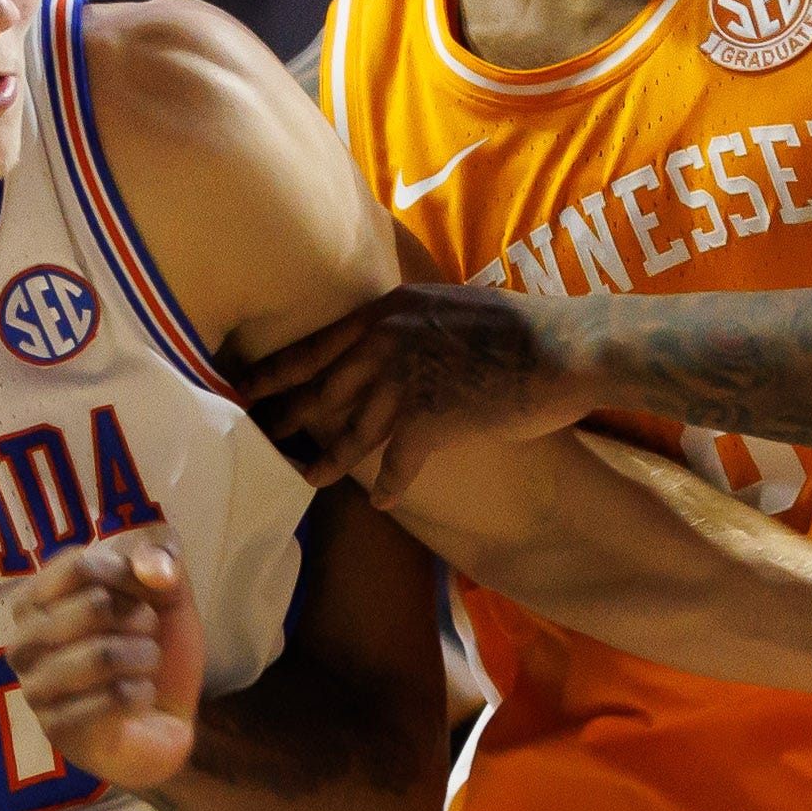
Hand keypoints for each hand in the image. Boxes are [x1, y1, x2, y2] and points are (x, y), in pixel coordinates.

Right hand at [11, 535, 209, 791]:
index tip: (147, 591)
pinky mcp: (56, 729)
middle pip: (95, 606)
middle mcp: (23, 641)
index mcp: (36, 598)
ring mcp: (34, 688)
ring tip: (145, 665)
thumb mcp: (166, 592)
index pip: (80, 565)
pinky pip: (112, 698)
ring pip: (104, 655)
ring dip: (144, 658)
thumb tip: (151, 569)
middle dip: (141, 620)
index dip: (128, 574)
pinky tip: (139, 697)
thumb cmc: (150, 647)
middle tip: (146, 636)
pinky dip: (141, 694)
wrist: (163, 718)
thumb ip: (161, 561)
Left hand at [239, 282, 585, 487]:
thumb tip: (397, 335)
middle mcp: (386, 343)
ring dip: (328, 460)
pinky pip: (397, 461)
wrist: (564, 348)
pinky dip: (390, 486)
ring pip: (351, 431)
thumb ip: (414, 324)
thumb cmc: (518, 328)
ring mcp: (405, 380)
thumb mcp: (451, 307)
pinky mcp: (429, 418)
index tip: (247, 387)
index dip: (277, 370)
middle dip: (288, 417)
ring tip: (309, 479)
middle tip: (259, 438)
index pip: (316, 344)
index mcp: (388, 312)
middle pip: (321, 389)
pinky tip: (383, 503)